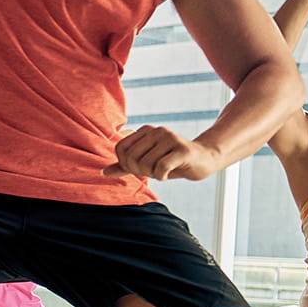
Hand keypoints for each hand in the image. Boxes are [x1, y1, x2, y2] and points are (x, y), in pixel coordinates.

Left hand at [104, 126, 225, 180]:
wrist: (203, 160)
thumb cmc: (172, 162)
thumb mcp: (146, 164)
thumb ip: (125, 166)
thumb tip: (103, 172)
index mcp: (146, 130)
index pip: (120, 149)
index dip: (125, 164)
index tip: (140, 168)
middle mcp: (157, 130)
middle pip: (130, 158)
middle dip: (139, 171)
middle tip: (153, 171)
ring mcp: (170, 138)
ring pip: (145, 164)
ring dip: (152, 174)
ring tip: (163, 171)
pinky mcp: (182, 149)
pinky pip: (161, 168)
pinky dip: (162, 176)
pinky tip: (169, 174)